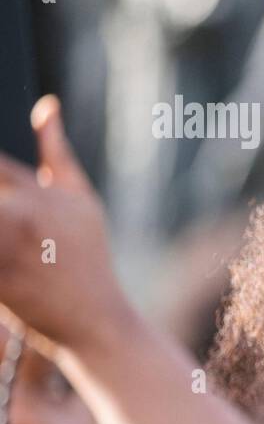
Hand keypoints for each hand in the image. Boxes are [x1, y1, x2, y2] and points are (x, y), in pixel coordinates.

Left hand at [0, 96, 133, 357]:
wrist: (95, 318)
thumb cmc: (86, 255)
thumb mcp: (79, 199)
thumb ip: (56, 151)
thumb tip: (46, 105)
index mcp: (39, 192)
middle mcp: (21, 216)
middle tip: (1, 214)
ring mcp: (5, 250)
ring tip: (2, 226)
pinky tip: (0, 254)